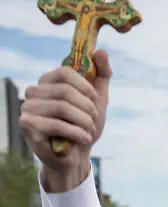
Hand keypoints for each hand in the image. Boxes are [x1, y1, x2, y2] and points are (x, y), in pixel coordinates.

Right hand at [19, 49, 111, 189]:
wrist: (76, 155)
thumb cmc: (84, 124)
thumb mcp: (98, 99)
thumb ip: (101, 74)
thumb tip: (101, 51)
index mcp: (47, 82)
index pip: (64, 71)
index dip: (85, 86)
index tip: (95, 99)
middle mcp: (33, 92)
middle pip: (65, 91)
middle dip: (87, 108)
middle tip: (94, 120)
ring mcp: (27, 108)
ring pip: (62, 108)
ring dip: (84, 122)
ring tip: (89, 131)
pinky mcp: (27, 126)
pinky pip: (56, 124)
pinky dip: (76, 132)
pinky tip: (84, 139)